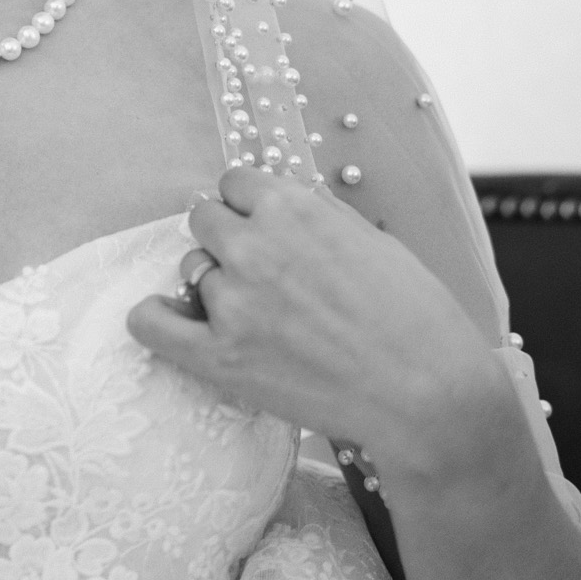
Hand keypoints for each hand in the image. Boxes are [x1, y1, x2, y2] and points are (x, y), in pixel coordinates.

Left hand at [125, 167, 510, 471]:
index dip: (248, 206)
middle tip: (262, 274)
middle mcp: (252, 246)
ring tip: (254, 312)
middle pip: (204, 219)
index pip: (233, 183)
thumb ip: (316, 215)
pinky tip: (172, 318)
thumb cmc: (417, 318)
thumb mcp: (371, 240)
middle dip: (228, 238)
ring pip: (190, 269)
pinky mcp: (219, 356)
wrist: (430, 397)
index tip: (262, 227)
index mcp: (290, 208)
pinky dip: (155, 318)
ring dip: (213, 283)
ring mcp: (231, 302)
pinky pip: (151, 323)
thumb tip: (280, 202)